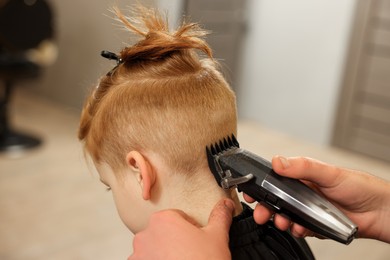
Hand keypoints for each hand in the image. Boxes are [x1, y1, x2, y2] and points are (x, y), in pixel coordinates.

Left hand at [128, 199, 234, 259]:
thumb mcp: (217, 237)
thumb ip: (220, 216)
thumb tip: (226, 204)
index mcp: (163, 220)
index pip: (177, 216)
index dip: (190, 228)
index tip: (197, 240)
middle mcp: (146, 235)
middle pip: (164, 232)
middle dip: (176, 240)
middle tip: (191, 253)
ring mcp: (138, 255)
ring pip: (153, 249)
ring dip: (164, 254)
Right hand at [244, 156, 389, 242]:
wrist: (380, 211)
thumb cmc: (359, 186)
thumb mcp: (329, 172)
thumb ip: (303, 167)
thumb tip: (278, 161)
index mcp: (302, 176)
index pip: (275, 179)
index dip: (261, 186)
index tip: (250, 190)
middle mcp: (303, 193)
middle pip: (276, 201)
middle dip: (265, 207)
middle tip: (260, 212)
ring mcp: (308, 210)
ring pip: (285, 216)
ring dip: (279, 220)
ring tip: (281, 221)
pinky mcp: (315, 225)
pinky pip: (299, 229)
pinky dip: (296, 230)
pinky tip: (298, 228)